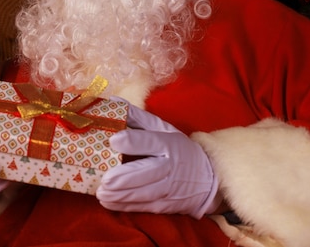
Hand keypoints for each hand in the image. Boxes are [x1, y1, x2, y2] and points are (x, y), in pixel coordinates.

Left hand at [96, 102, 218, 218]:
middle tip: (104, 178)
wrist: (208, 179)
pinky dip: (125, 205)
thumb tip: (113, 103)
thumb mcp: (163, 129)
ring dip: (120, 194)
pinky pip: (143, 206)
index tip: (113, 140)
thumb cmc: (178, 149)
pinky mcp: (165, 204)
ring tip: (101, 192)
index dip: (132, 141)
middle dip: (124, 177)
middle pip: (146, 172)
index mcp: (168, 144)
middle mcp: (169, 167)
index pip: (151, 141)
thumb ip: (138, 118)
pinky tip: (108, 202)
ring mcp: (168, 188)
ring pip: (143, 193)